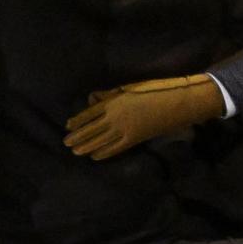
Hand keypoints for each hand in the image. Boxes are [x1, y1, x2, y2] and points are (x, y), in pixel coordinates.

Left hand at [64, 74, 223, 159]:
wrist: (176, 102)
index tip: (67, 126)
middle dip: (78, 136)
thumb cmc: (154, 90)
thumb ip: (110, 94)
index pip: (89, 113)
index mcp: (113, 102)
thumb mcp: (129, 87)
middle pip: (91, 129)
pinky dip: (103, 152)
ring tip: (75, 151)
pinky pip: (115, 148)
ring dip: (86, 146)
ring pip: (100, 140)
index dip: (77, 121)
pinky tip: (95, 156)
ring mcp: (124, 130)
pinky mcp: (134, 139)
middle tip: (66, 143)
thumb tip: (92, 99)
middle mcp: (115, 117)